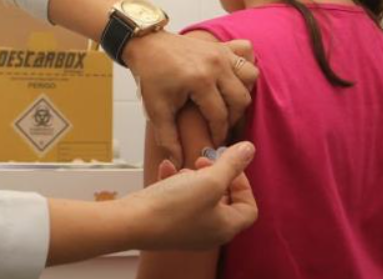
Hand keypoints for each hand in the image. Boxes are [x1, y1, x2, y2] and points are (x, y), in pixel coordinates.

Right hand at [123, 142, 257, 250]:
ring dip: (195, 178)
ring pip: (201, 197)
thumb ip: (232, 164)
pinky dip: (175, 182)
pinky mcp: (169, 223)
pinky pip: (179, 199)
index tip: (228, 165)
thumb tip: (250, 149)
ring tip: (184, 168)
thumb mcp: (209, 180)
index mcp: (225, 227)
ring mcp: (188, 229)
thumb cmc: (173, 207)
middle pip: (224, 201)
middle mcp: (209, 232)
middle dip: (216, 176)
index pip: (248, 207)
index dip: (243, 183)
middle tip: (205, 161)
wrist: (132, 223)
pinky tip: (166, 169)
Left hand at [124, 31, 257, 163]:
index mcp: (200, 81)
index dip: (218, 134)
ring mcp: (221, 53)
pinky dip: (243, 73)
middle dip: (233, 118)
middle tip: (220, 126)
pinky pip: (246, 58)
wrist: (146, 45)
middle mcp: (216, 65)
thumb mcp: (156, 109)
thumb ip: (168, 138)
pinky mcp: (221, 47)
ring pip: (249, 78)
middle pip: (240, 100)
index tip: (213, 142)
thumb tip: (176, 162)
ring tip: (226, 105)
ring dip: (241, 95)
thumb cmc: (150, 74)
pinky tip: (231, 83)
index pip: (220, 116)